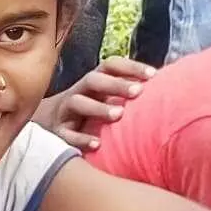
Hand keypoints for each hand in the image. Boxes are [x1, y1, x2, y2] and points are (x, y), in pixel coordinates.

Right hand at [34, 55, 154, 150]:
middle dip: (115, 84)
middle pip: (94, 80)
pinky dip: (80, 139)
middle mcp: (78, 91)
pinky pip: (66, 135)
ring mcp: (65, 111)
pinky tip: (97, 144)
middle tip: (138, 91)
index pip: (110, 65)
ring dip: (98, 108)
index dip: (131, 67)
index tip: (153, 75)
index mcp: (93, 82)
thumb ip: (127, 92)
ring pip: (78, 103)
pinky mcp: (56, 132)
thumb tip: (167, 86)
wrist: (43, 126)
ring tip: (119, 115)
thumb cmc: (86, 111)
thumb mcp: (102, 97)